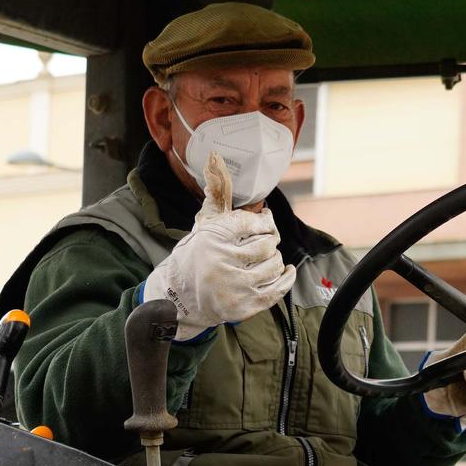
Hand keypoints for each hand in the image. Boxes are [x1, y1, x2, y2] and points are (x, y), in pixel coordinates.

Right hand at [143, 152, 295, 338]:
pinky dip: (286, 279)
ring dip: (275, 260)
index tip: (266, 221)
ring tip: (268, 258)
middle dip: (270, 241)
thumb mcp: (202, 226)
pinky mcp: (243, 306)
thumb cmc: (194, 257)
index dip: (264, 221)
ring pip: (273, 266)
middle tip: (266, 242)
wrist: (178, 298)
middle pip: (267, 245)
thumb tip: (215, 158)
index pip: (251, 222)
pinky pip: (276, 290)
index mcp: (212, 237)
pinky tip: (288, 271)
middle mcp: (222, 261)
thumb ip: (215, 196)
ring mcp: (234, 286)